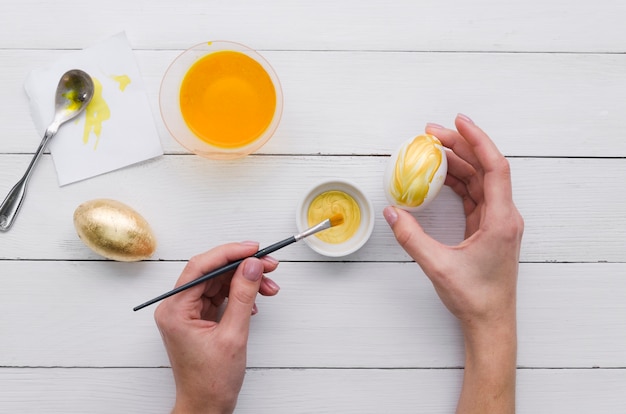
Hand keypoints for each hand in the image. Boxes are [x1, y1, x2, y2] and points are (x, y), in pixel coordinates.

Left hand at [154, 242, 279, 413]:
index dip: (229, 253)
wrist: (207, 406)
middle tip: (269, 264)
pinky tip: (257, 300)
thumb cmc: (211, 381)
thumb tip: (252, 265)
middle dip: (242, 266)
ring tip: (269, 286)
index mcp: (175, 310)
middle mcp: (177, 307)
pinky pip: (221, 296)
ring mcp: (188, 312)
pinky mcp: (200, 318)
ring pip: (219, 282)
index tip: (254, 249)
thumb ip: (244, 296)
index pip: (201, 267)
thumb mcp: (233, 335)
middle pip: (211, 272)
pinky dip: (240, 294)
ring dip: (245, 281)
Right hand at [384, 114, 522, 412]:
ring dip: (457, 163)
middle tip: (432, 134)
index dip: (477, 140)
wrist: (490, 321)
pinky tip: (440, 176)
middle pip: (484, 169)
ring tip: (432, 149)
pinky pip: (474, 195)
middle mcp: (503, 216)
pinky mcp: (488, 228)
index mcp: (500, 220)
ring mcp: (497, 221)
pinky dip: (457, 182)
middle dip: (459, 147)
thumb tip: (392, 211)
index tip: (459, 122)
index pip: (494, 168)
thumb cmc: (473, 297)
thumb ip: (411, 237)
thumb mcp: (437, 265)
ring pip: (479, 181)